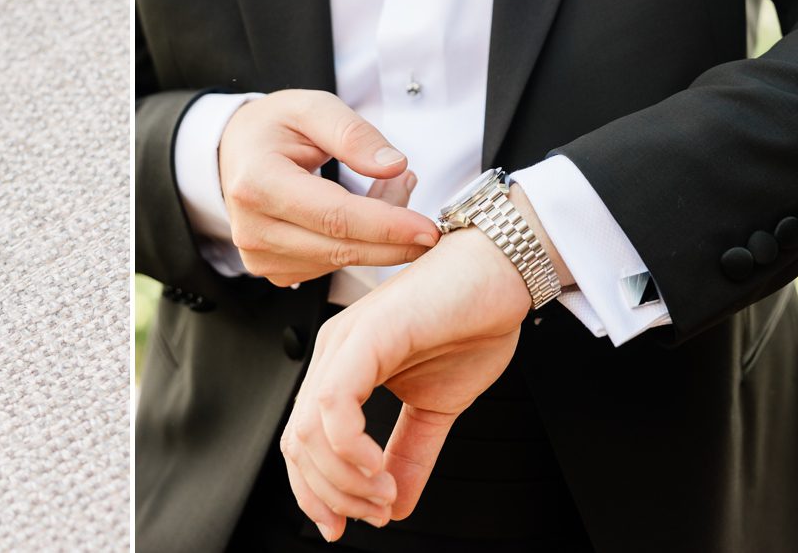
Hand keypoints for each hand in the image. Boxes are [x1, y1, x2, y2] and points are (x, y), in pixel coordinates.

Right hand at [219, 90, 440, 286]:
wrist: (234, 150)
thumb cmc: (274, 127)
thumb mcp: (312, 107)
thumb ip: (353, 133)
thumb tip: (394, 164)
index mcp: (257, 183)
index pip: (333, 216)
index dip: (386, 225)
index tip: (428, 229)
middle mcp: (252, 228)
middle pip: (340, 247)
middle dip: (393, 236)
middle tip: (429, 220)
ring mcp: (259, 255)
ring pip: (339, 260)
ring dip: (378, 238)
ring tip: (392, 190)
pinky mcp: (272, 270)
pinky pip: (330, 266)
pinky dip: (359, 246)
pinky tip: (367, 215)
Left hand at [279, 227, 533, 539]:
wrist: (499, 273)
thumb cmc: (469, 323)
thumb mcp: (436, 407)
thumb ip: (411, 453)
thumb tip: (394, 505)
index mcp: (343, 369)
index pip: (303, 441)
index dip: (317, 492)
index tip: (349, 524)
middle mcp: (334, 355)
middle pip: (297, 443)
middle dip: (329, 495)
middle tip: (372, 513)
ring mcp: (345, 344)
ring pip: (308, 431)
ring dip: (342, 481)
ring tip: (382, 494)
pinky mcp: (367, 336)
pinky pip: (334, 404)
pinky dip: (349, 449)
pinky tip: (376, 468)